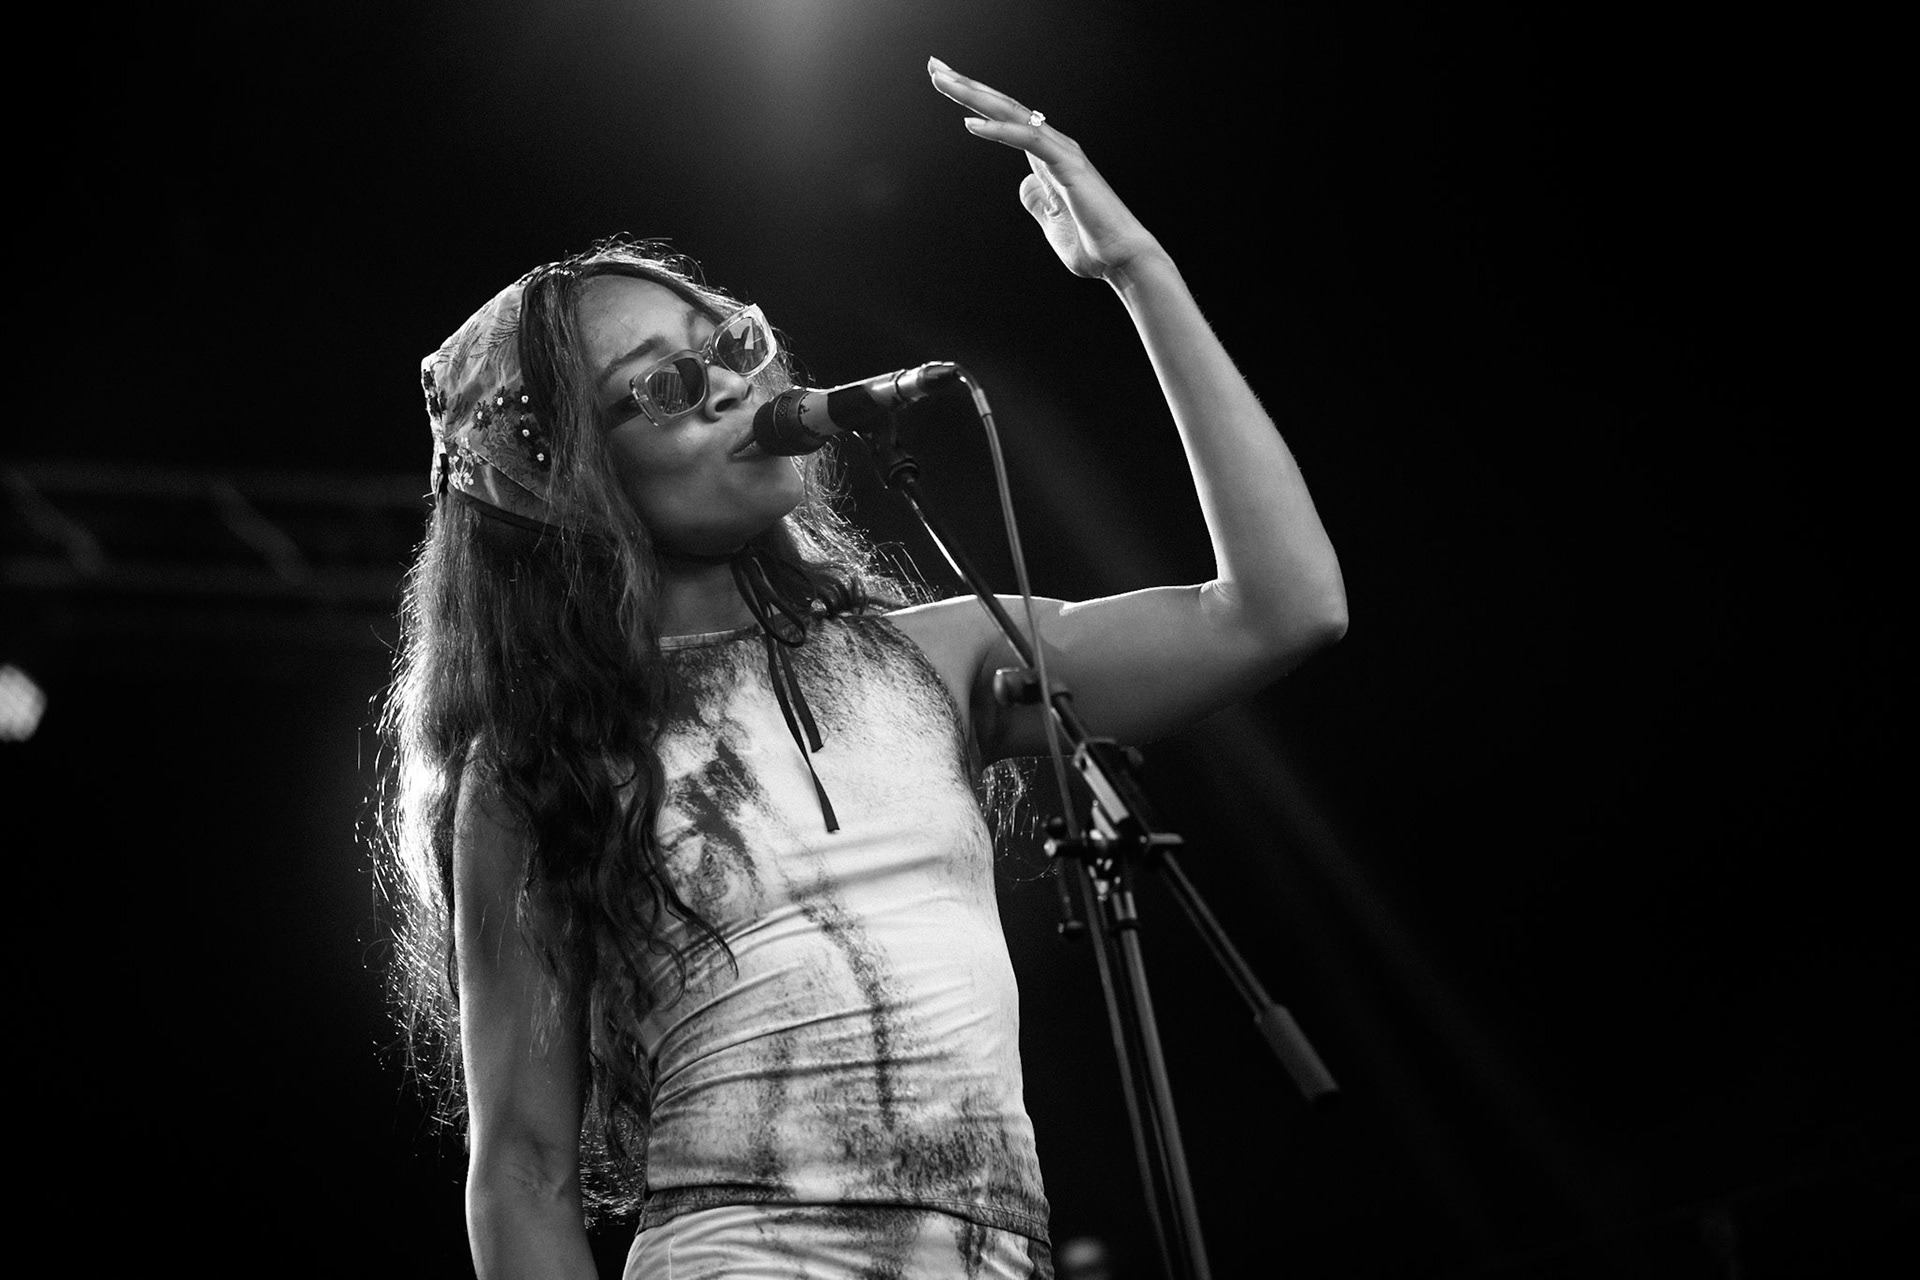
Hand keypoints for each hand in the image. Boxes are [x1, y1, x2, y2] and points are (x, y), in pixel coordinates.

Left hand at [928, 57, 1164, 282]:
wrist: (1122, 260)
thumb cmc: (1091, 243)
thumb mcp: (1050, 221)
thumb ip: (1036, 200)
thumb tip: (1024, 185)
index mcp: (1047, 157)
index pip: (1005, 119)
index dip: (975, 100)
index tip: (946, 83)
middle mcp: (1054, 146)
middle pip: (1003, 107)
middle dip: (967, 86)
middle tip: (935, 65)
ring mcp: (1062, 153)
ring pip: (1012, 114)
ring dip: (975, 96)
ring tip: (942, 80)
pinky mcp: (1068, 167)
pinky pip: (1029, 140)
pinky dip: (999, 131)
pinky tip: (970, 124)